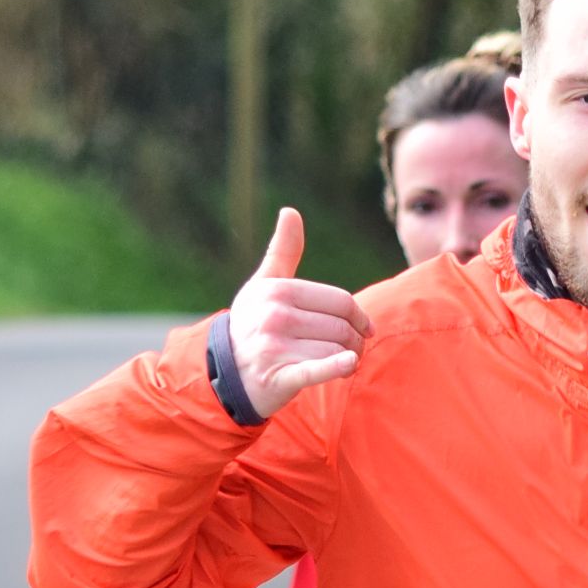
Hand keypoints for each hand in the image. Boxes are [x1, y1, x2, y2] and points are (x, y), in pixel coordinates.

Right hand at [229, 208, 372, 417]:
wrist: (223, 373)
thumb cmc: (251, 323)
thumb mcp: (263, 285)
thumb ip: (283, 251)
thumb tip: (290, 211)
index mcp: (279, 291)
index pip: (340, 301)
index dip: (360, 316)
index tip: (365, 328)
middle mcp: (276, 316)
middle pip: (342, 327)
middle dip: (355, 341)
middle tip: (353, 350)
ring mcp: (276, 347)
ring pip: (336, 350)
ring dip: (349, 360)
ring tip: (343, 364)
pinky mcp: (278, 377)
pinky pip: (316, 370)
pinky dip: (336, 367)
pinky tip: (348, 364)